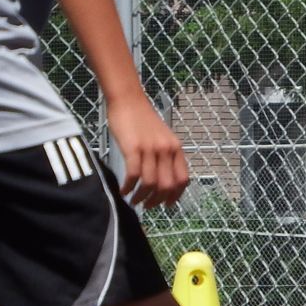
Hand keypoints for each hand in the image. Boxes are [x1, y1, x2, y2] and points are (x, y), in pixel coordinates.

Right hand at [108, 93, 188, 208]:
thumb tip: (162, 180)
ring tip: (133, 200)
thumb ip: (165, 156)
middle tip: (147, 206)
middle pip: (167, 185)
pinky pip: (134, 175)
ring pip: (150, 184)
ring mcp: (150, 149)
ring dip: (141, 197)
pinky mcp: (133, 148)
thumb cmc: (142, 119)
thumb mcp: (162, 137)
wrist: (128, 100)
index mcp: (176, 148)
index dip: (175, 196)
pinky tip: (123, 190)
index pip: (183, 179)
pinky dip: (128, 187)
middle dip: (157, 201)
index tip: (166, 205)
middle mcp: (166, 150)